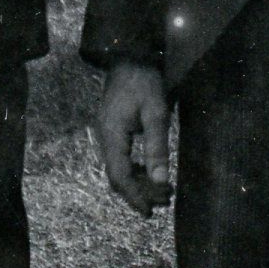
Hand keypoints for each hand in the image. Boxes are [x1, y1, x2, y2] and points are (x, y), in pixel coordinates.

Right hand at [96, 60, 173, 215]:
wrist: (129, 56)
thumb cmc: (144, 81)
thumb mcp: (156, 113)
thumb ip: (157, 147)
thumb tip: (160, 181)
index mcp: (112, 136)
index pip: (120, 176)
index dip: (134, 196)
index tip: (150, 211)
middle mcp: (105, 138)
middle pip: (118, 176)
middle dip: (139, 192)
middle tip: (163, 202)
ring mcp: (107, 134)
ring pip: (119, 168)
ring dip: (139, 182)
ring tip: (161, 191)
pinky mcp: (113, 130)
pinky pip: (121, 157)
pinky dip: (136, 169)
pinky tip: (150, 171)